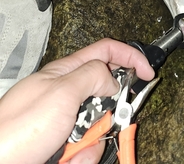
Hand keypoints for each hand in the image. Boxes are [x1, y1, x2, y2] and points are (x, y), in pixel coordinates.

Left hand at [0, 38, 153, 163]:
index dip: (130, 57)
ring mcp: (65, 123)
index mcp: (66, 72)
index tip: (148, 72)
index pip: (106, 51)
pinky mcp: (63, 147)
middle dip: (109, 114)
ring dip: (90, 144)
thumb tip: (113, 79)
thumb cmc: (15, 130)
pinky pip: (87, 151)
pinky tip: (63, 160)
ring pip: (100, 128)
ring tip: (67, 149)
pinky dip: (81, 159)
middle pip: (107, 95)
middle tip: (97, 124)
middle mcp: (67, 95)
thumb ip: (92, 76)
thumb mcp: (61, 92)